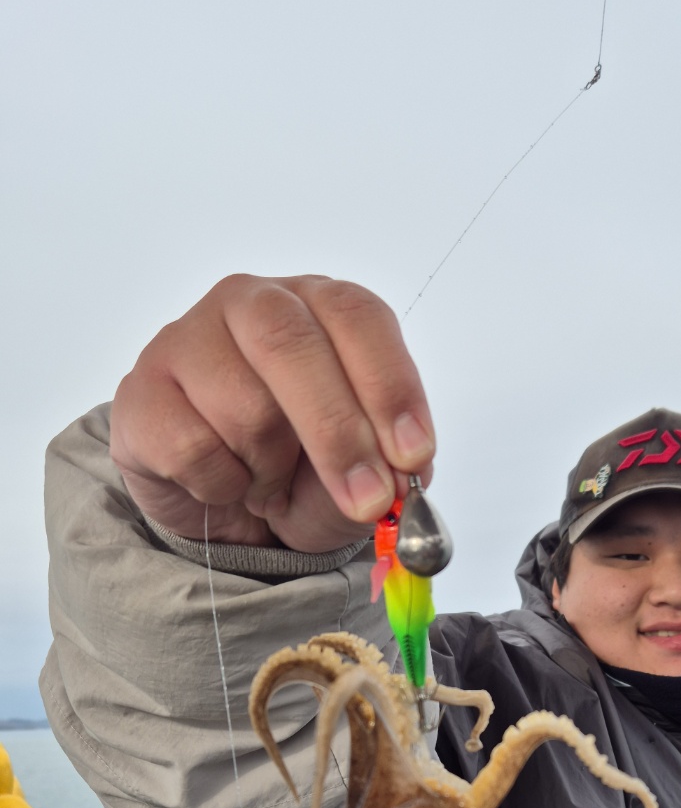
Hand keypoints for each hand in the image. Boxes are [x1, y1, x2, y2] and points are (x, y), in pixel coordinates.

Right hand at [110, 275, 434, 552]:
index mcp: (319, 306)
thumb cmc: (304, 468)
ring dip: (271, 468)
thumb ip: (388, 466)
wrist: (228, 504)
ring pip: (241, 405)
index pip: (357, 316)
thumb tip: (398, 474)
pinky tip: (226, 480)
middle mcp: (252, 303)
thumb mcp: (364, 471)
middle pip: (290, 345)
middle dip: (338, 433)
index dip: (389, 386)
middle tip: (368, 500)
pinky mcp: (140, 393)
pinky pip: (191, 448)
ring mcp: (186, 340)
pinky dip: (223, 485)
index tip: (413, 455)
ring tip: (269, 478)